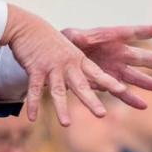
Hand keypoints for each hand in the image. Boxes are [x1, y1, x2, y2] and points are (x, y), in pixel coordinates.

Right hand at [1, 5, 128, 124]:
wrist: (28, 27)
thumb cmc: (50, 42)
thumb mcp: (69, 52)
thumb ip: (80, 68)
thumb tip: (93, 83)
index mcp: (78, 61)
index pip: (97, 73)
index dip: (110, 82)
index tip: (123, 90)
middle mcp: (68, 65)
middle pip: (81, 85)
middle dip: (91, 100)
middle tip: (102, 114)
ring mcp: (51, 67)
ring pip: (58, 90)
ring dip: (61, 108)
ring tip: (66, 124)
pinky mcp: (35, 68)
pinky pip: (34, 88)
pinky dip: (33, 103)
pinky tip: (33, 118)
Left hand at [62, 25, 151, 108]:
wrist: (60, 60)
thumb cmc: (65, 42)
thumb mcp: (69, 37)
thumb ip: (77, 37)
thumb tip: (81, 37)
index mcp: (111, 37)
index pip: (133, 33)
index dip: (149, 31)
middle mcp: (118, 53)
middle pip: (141, 58)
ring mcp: (115, 70)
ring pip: (136, 78)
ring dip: (150, 84)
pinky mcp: (108, 84)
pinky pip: (122, 93)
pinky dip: (131, 100)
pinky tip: (143, 106)